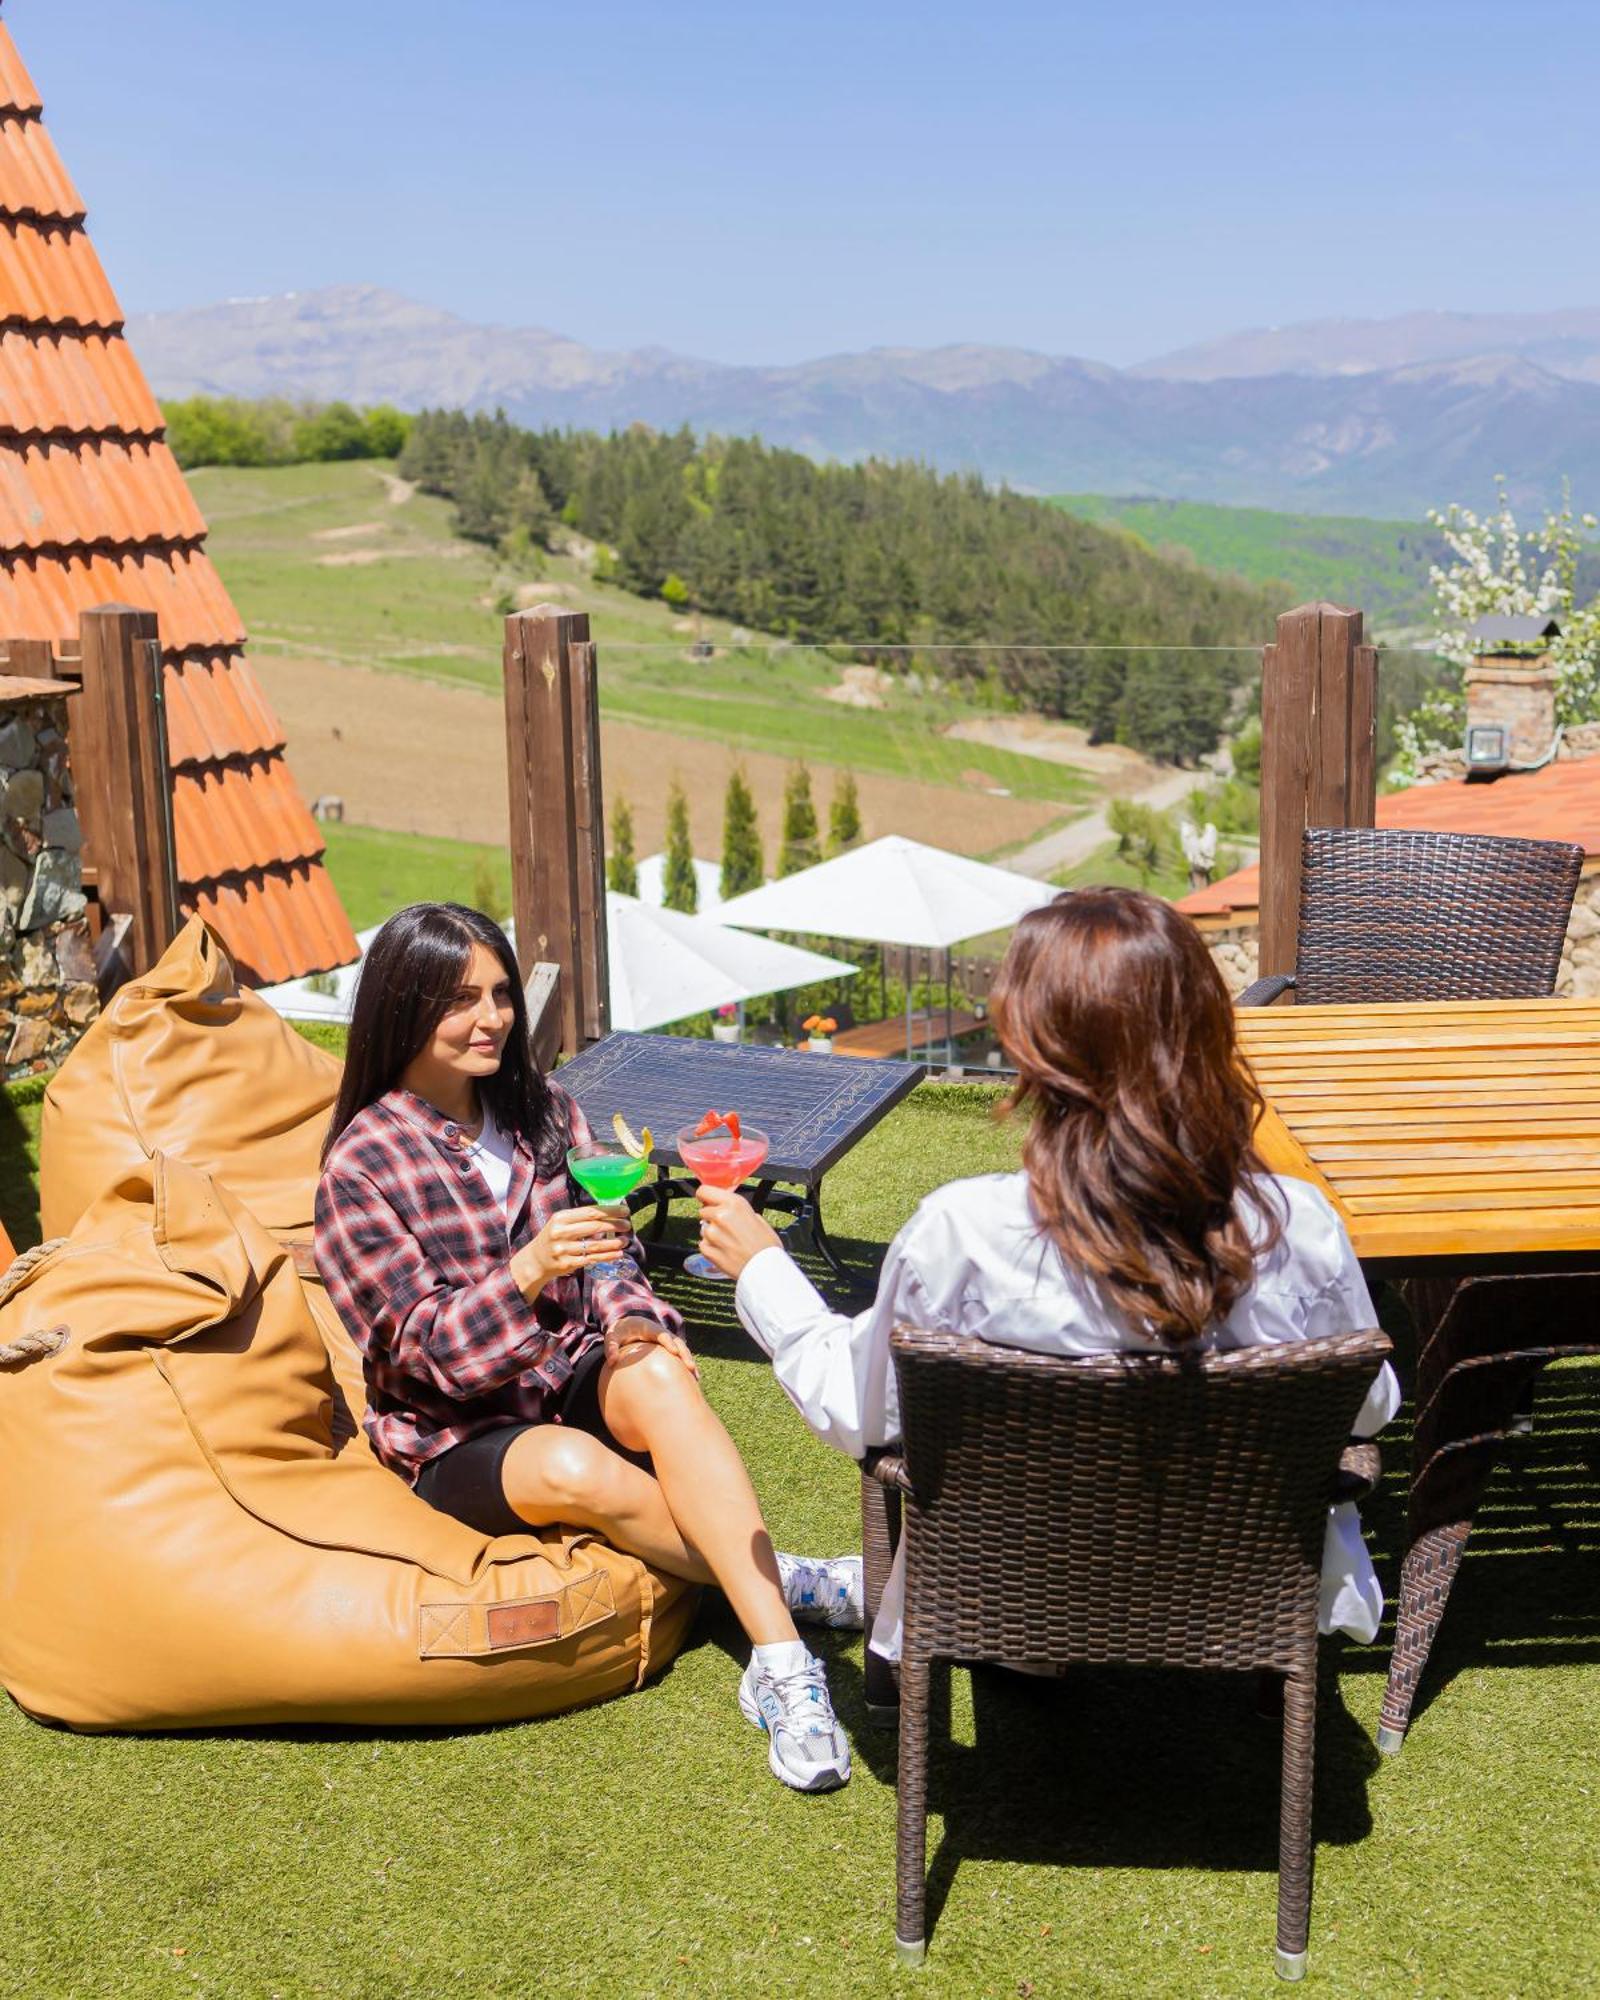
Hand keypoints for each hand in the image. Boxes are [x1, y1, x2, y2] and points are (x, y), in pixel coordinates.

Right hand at [513, 1205, 630, 1297]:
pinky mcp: (567, 1264)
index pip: (590, 1212)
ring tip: (625, 1240)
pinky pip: (592, 1259)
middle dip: (614, 1225)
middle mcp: (561, 1232)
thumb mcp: (561, 1222)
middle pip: (594, 1227)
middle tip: (627, 1225)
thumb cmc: (554, 1237)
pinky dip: (607, 1256)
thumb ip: (580, 1218)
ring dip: (613, 1243)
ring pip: (595, 1245)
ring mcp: (564, 1249)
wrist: (535, 1260)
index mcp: (561, 1218)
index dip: (610, 1211)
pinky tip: (618, 1254)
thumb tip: (609, 1212)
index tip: (625, 1210)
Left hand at [604, 1315, 699, 1379]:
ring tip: (696, 1378)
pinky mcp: (669, 1349)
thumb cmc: (620, 1332)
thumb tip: (611, 1361)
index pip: (661, 1334)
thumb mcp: (613, 1336)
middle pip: (677, 1342)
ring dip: (689, 1362)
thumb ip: (611, 1347)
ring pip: (683, 1350)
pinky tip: (693, 1381)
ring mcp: (668, 1342)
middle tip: (690, 1367)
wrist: (629, 1326)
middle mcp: (662, 1334)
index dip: (668, 1342)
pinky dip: (687, 1367)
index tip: (674, 1351)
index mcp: (650, 1329)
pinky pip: (681, 1357)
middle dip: (684, 1354)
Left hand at [694, 1184, 781, 1280]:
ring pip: (703, 1229)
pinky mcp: (708, 1250)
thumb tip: (729, 1208)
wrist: (766, 1270)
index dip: (706, 1197)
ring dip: (712, 1234)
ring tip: (730, 1242)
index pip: (704, 1191)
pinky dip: (711, 1248)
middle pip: (703, 1211)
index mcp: (734, 1204)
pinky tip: (726, 1251)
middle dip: (712, 1217)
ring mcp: (712, 1234)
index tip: (708, 1201)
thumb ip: (738, 1211)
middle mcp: (720, 1215)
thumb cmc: (766, 1247)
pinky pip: (703, 1244)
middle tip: (727, 1228)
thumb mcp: (757, 1217)